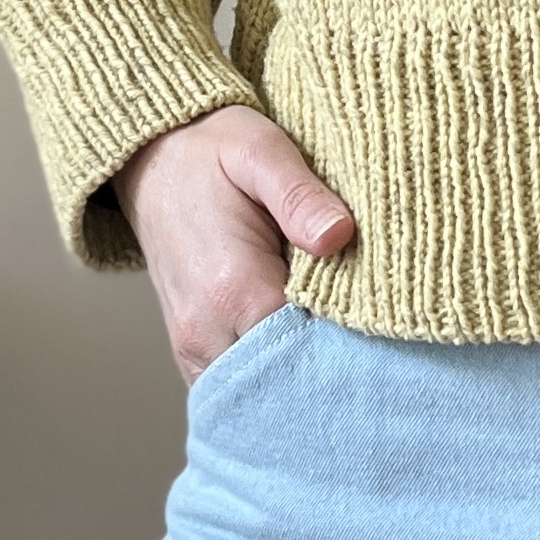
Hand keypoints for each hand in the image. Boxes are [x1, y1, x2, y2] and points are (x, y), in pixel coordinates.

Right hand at [112, 105, 355, 385]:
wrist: (152, 158)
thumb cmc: (212, 150)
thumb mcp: (261, 151)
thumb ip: (299, 196)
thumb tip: (340, 235)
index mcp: (232, 287)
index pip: (309, 349)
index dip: (354, 341)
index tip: (388, 324)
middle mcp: (207, 331)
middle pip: (287, 380)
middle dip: (333, 368)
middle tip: (378, 344)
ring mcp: (193, 349)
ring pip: (263, 389)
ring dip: (304, 374)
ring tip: (346, 343)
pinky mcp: (192, 351)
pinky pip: (239, 385)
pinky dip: (275, 377)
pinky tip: (307, 347)